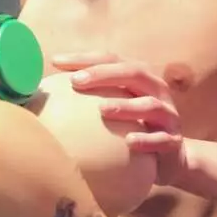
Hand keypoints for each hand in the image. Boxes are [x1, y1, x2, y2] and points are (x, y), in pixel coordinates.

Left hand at [51, 52, 188, 184]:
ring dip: (126, 106)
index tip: (56, 62)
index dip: (84, 58)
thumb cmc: (134, 128)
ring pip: (149, 105)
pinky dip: (146, 139)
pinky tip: (129, 142)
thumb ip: (89, 98)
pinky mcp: (173, 141)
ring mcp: (168, 115)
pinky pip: (162, 139)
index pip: (111, 59)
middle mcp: (156, 91)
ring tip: (102, 110)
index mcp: (139, 78)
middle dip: (105, 74)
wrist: (172, 159)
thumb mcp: (116, 108)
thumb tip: (43, 92)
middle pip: (133, 73)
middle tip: (77, 81)